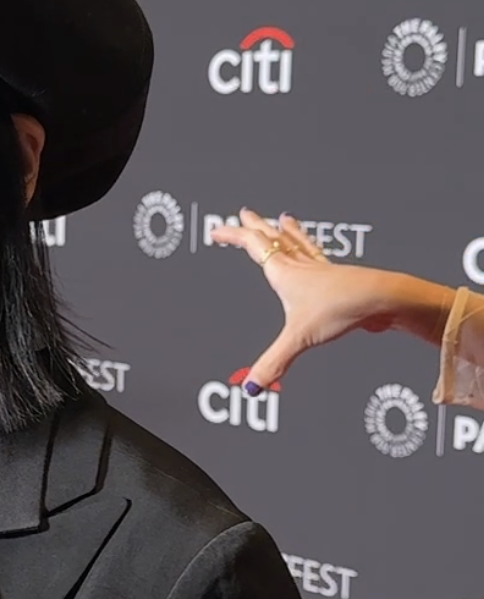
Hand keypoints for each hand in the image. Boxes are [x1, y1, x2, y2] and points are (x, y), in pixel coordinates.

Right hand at [208, 210, 446, 389]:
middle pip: (273, 238)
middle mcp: (302, 266)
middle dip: (256, 226)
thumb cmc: (343, 306)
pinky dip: (312, 251)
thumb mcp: (299, 338)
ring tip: (283, 220)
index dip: (232, 235)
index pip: (252, 245)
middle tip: (245, 213)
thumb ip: (273, 362)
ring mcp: (322, 270)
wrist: (381, 297)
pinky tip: (319, 257)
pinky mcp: (338, 278)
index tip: (217, 230)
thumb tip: (251, 385)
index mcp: (284, 272)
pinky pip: (319, 258)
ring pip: (298, 244)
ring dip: (286, 232)